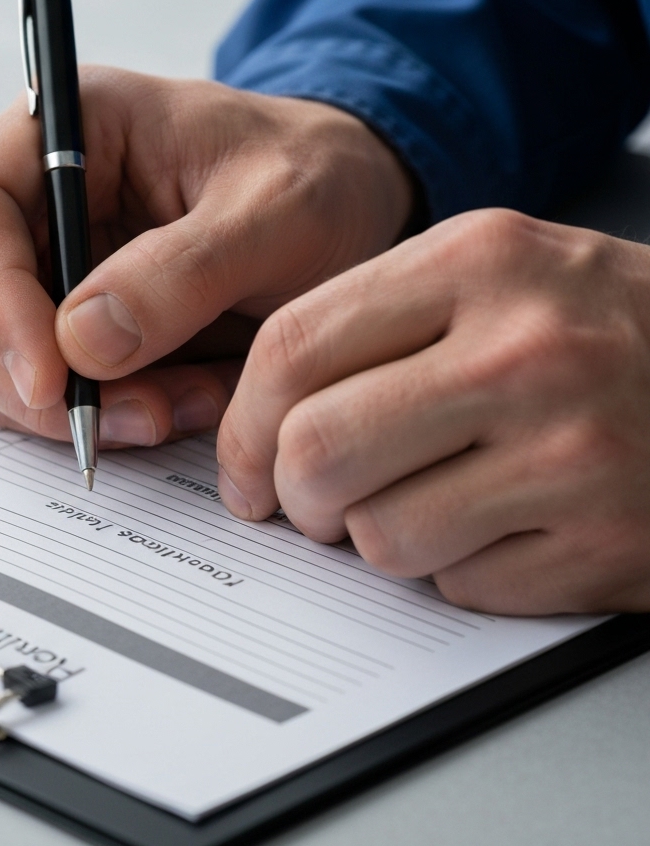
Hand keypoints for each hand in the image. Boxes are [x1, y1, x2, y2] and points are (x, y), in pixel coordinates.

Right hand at [0, 67, 410, 445]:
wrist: (347, 214)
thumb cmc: (316, 182)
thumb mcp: (282, 210)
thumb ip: (186, 268)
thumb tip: (81, 342)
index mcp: (66, 129)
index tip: (53, 378)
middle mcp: (35, 201)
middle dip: (33, 378)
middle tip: (138, 416)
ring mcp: (44, 270)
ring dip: (75, 410)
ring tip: (186, 406)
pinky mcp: (66, 331)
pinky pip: (43, 396)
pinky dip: (100, 421)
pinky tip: (179, 406)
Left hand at [217, 209, 649, 613]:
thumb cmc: (596, 327)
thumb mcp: (487, 276)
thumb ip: (367, 327)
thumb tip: (252, 423)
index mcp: (477, 261)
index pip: (292, 349)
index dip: (241, 425)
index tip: (243, 466)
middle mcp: (525, 350)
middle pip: (316, 450)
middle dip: (291, 496)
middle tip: (310, 500)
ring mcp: (572, 452)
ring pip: (378, 536)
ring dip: (375, 536)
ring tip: (424, 502)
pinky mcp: (604, 544)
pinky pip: (457, 585)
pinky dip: (456, 567)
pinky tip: (501, 524)